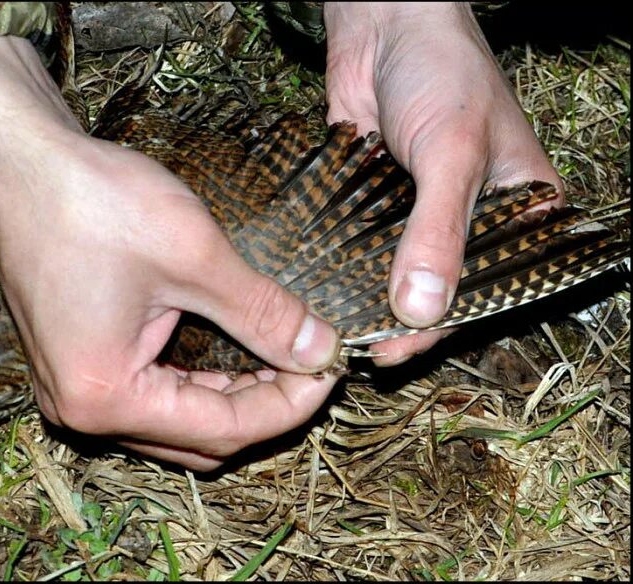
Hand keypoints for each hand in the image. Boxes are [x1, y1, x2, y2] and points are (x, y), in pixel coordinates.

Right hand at [0, 36, 340, 470]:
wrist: (18, 160)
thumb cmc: (89, 200)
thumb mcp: (193, 255)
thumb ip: (262, 313)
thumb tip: (321, 348)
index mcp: (103, 396)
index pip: (222, 428)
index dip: (289, 404)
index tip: (333, 367)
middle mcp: (82, 409)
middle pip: (200, 437)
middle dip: (264, 406)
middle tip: (313, 362)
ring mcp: (74, 390)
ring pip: (177, 422)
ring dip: (233, 397)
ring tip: (284, 358)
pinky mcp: (77, 364)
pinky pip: (152, 396)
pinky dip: (198, 382)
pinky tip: (235, 353)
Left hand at [323, 2, 563, 364]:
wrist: (385, 22)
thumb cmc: (442, 71)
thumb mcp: (452, 153)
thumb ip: (438, 231)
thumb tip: (420, 310)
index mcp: (518, 208)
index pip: (491, 282)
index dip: (451, 321)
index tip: (406, 348)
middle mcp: (468, 216)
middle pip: (440, 285)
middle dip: (404, 318)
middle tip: (363, 348)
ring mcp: (416, 210)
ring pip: (395, 269)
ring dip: (369, 298)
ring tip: (336, 329)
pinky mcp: (373, 198)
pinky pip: (360, 242)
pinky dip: (344, 267)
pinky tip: (321, 293)